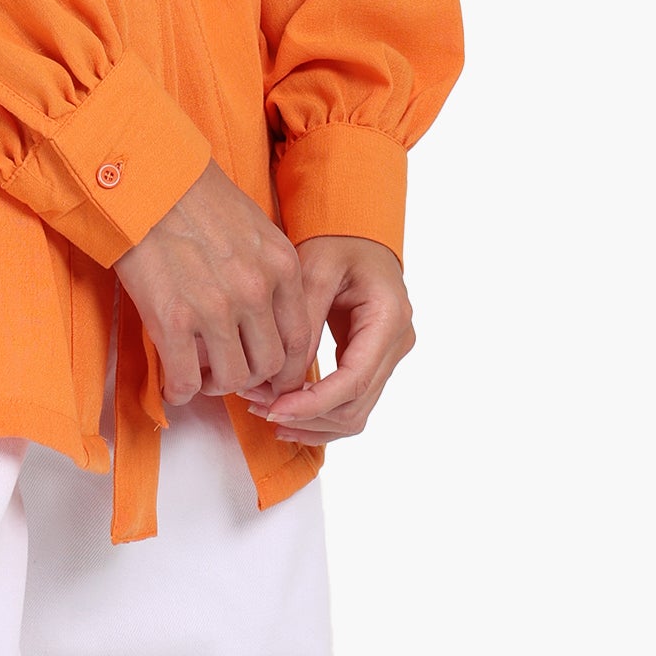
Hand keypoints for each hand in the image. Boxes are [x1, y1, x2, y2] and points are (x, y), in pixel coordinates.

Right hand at [112, 159, 314, 408]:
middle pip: (269, 364)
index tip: (267, 372)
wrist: (146, 177)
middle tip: (228, 371)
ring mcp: (215, 307)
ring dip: (215, 385)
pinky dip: (180, 390)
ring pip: (232, 378)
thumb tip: (265, 314)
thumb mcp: (252, 225)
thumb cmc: (194, 193)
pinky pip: (185, 380)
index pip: (300, 338)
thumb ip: (266, 269)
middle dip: (249, 376)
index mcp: (280, 265)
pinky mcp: (173, 319)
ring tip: (199, 374)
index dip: (284, 367)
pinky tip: (174, 382)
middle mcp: (255, 290)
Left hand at [237, 235, 414, 440]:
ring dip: (310, 421)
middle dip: (306, 415)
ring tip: (265, 410)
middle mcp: (397, 343)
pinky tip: (286, 414)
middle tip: (258, 406)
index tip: (274, 409)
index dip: (313, 403)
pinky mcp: (375, 362)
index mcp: (389, 317)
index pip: (353, 381)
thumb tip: (285, 381)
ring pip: (354, 413)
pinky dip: (320, 413)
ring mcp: (390, 356)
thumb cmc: (337, 242)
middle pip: (355, 405)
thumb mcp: (315, 270)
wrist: (356, 235)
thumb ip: (305, 324)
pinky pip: (351, 402)